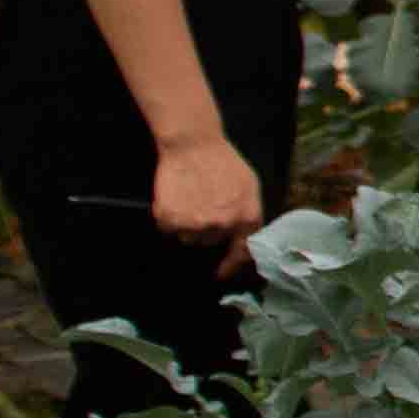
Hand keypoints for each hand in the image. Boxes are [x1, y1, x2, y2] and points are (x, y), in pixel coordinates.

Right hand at [149, 131, 262, 269]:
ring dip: (188, 225)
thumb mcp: (249, 187)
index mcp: (246, 218)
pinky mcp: (169, 220)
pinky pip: (169, 229)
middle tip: (204, 205)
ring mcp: (194, 225)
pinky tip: (176, 198)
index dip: (231, 266)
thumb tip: (245, 240)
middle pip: (210, 242)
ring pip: (188, 237)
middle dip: (207, 229)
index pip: (241, 253)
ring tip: (190, 199)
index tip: (221, 272)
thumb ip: (249, 215)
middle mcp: (221, 226)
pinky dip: (170, 218)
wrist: (192, 145)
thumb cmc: (224, 163)